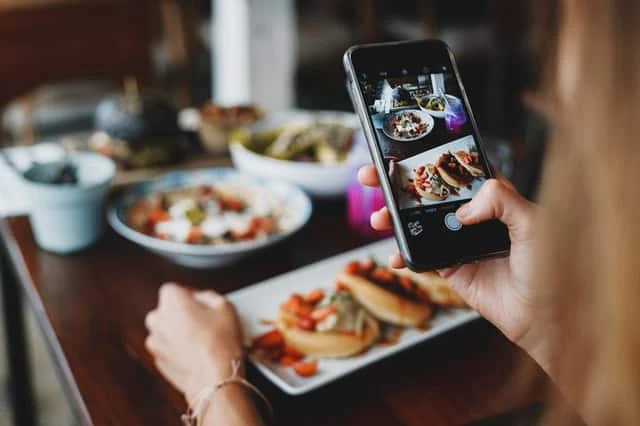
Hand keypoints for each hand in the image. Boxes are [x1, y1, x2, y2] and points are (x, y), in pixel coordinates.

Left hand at [144, 283, 243, 404]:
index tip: (201, 303)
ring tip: (202, 340)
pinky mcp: (158, 361)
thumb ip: (208, 295)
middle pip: (167, 310)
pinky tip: (197, 354)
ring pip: (166, 331)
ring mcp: (155, 342)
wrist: (214, 377)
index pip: (174, 289)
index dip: (190, 295)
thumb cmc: (219, 342)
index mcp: (171, 300)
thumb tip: (202, 298)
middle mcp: (157, 319)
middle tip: (204, 321)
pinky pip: (168, 349)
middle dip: (182, 314)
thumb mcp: (225, 306)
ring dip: (179, 333)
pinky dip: (179, 350)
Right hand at [357, 166, 549, 368]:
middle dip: (396, 184)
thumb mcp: (534, 223)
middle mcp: (474, 216)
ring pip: (418, 223)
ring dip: (393, 219)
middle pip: (428, 193)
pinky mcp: (451, 268)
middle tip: (371, 176)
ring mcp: (459, 242)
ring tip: (378, 218)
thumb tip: (463, 209)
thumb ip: (502, 200)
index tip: (401, 151)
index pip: (456, 169)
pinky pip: (420, 257)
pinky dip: (402, 256)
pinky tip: (393, 256)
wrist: (545, 317)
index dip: (429, 158)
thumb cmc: (552, 268)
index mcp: (494, 197)